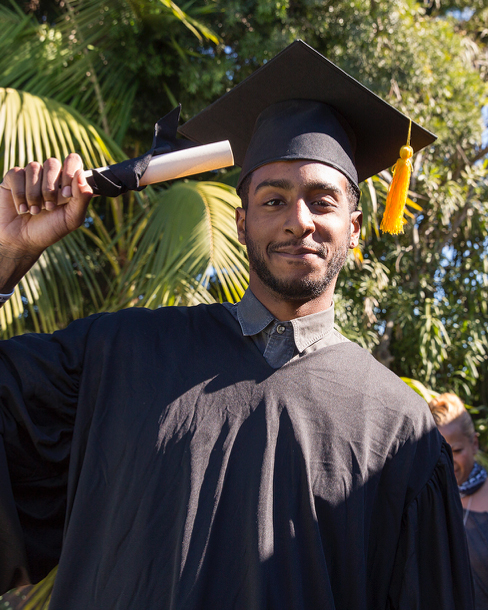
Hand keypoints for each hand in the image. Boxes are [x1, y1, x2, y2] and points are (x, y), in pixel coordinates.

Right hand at [0, 154, 92, 291]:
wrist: (22, 242)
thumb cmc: (49, 230)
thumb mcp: (71, 219)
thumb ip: (82, 199)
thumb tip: (82, 175)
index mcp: (67, 183)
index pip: (73, 161)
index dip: (70, 173)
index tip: (68, 194)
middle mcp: (50, 176)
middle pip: (52, 163)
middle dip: (51, 188)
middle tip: (49, 208)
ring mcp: (31, 176)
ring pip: (34, 168)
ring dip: (34, 194)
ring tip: (35, 211)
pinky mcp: (13, 178)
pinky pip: (17, 174)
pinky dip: (20, 194)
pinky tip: (21, 208)